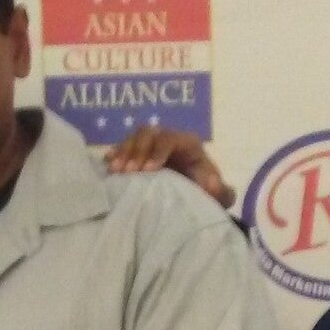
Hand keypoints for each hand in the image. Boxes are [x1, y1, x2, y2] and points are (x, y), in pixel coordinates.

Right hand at [105, 125, 235, 208]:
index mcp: (187, 144)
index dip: (158, 151)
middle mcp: (168, 139)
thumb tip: (213, 184)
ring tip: (116, 170)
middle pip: (149, 133)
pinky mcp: (138, 152)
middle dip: (137, 150)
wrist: (192, 196)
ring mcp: (151, 144)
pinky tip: (107, 164)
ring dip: (123, 152)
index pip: (171, 139)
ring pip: (134, 137)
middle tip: (129, 171)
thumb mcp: (217, 195)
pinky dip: (115, 153)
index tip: (149, 170)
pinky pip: (123, 146)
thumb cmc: (203, 192)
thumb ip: (221, 191)